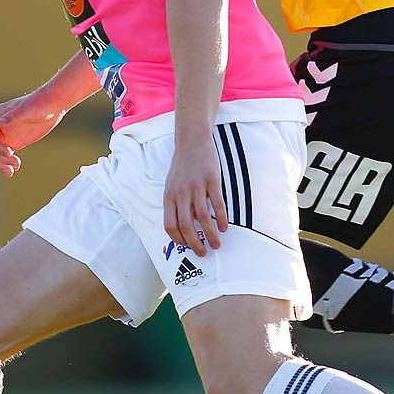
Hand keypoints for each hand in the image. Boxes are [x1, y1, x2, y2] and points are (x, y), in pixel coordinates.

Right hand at [0, 92, 65, 176]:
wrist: (53, 106)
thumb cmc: (40, 103)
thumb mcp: (27, 109)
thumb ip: (13, 117)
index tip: (9, 152)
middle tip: (14, 163)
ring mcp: (5, 135)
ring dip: (2, 163)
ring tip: (12, 171)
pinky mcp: (13, 142)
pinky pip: (6, 155)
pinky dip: (7, 163)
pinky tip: (13, 170)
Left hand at [162, 133, 228, 255]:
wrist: (192, 140)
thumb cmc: (182, 165)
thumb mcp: (172, 185)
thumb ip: (176, 204)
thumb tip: (183, 226)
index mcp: (169, 196)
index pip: (170, 226)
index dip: (179, 240)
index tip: (188, 246)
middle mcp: (181, 193)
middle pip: (186, 226)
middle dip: (195, 243)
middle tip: (204, 252)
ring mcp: (196, 187)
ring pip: (202, 218)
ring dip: (210, 235)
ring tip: (217, 244)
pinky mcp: (212, 180)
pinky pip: (217, 204)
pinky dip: (221, 218)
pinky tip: (224, 227)